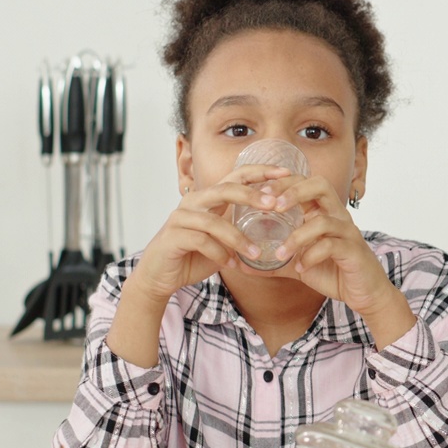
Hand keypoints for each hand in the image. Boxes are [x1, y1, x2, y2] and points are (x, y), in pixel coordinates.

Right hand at [129, 165, 288, 301]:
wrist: (161, 275)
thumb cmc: (195, 255)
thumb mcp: (225, 239)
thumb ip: (243, 228)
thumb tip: (280, 226)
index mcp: (210, 198)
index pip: (237, 176)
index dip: (261, 171)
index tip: (287, 172)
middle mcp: (195, 201)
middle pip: (225, 189)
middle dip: (252, 195)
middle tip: (274, 205)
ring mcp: (182, 217)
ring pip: (214, 222)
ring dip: (238, 239)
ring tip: (255, 254)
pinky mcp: (173, 236)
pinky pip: (201, 241)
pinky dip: (220, 253)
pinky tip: (231, 264)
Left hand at [259, 174, 400, 317]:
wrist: (364, 293)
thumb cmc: (334, 272)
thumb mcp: (298, 264)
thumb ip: (273, 262)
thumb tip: (241, 265)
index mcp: (323, 212)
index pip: (304, 183)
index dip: (282, 182)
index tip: (259, 193)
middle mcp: (337, 216)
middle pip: (319, 185)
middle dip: (293, 191)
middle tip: (271, 206)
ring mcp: (347, 232)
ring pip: (323, 221)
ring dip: (297, 236)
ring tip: (279, 254)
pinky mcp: (354, 250)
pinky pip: (331, 246)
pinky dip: (311, 256)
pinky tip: (300, 268)